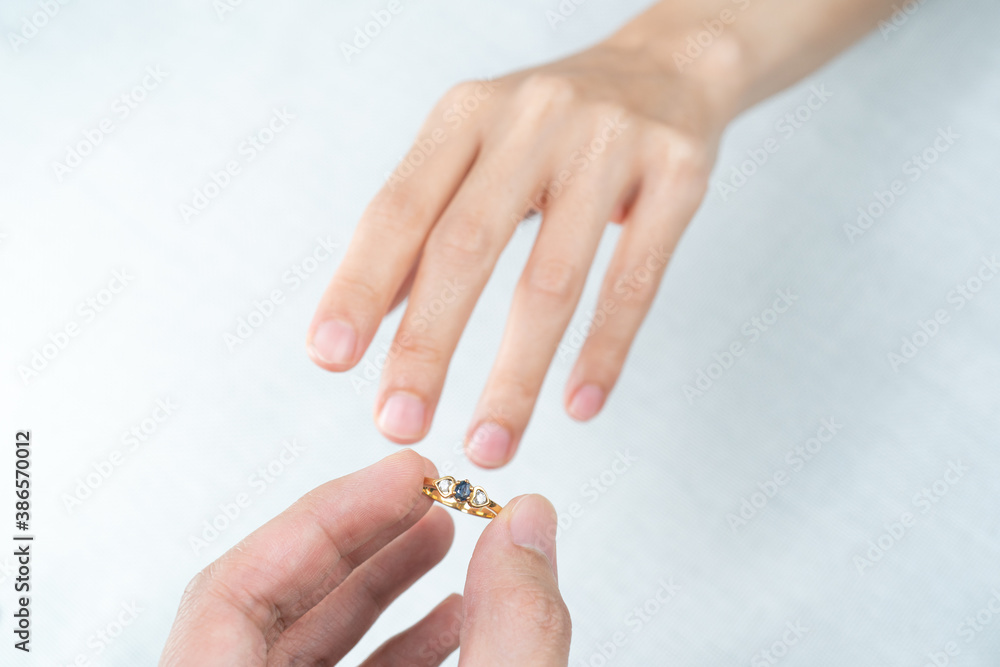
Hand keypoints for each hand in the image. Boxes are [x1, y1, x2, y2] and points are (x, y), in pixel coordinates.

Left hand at [160, 450, 569, 665]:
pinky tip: (460, 620)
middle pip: (269, 610)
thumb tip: (527, 524)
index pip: (232, 594)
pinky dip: (400, 647)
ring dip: (383, 587)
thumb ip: (512, 630)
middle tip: (428, 494)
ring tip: (450, 541)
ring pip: (308, 651)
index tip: (405, 477)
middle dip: (363, 541)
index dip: (327, 520)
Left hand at [307, 34, 735, 467]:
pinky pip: (635, 279)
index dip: (359, 285)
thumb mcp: (478, 149)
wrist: (667, 67)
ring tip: (488, 445)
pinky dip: (604, 352)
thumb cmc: (554, 127)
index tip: (330, 359)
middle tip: (398, 423)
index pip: (399, 207)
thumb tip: (367, 317)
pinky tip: (578, 407)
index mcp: (467, 114)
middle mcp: (532, 118)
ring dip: (515, 375)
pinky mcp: (676, 174)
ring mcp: (609, 143)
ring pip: (552, 279)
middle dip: (426, 345)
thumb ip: (426, 225)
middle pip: (466, 246)